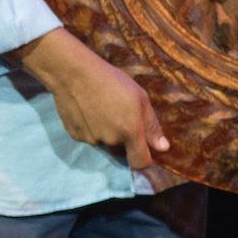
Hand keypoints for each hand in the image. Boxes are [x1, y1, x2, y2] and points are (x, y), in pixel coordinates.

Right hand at [20, 29, 166, 170]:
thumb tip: (163, 148)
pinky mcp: (75, 136)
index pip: (140, 162)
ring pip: (105, 144)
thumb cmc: (112, 81)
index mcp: (129, 132)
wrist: (74, 74)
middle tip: (121, 116)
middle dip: (125, 140)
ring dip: (108, 134)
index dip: (145, 159)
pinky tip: (89, 111)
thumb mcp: (140, 99)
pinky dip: (92, 130)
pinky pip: (90, 138)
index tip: (146, 150)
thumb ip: (151, 126)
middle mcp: (110, 141)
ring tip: (103, 110)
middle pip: (122, 151)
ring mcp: (90, 140)